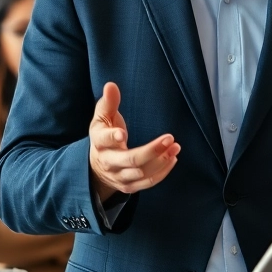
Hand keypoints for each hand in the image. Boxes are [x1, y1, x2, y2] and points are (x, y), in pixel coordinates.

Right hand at [88, 82, 180, 200]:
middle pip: (130, 160)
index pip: (104, 140)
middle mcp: (107, 162)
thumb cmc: (103, 135)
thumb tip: (111, 85)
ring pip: (142, 173)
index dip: (112, 137)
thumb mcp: (102, 117)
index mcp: (99, 142)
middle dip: (151, 150)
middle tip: (169, 138)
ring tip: (175, 146)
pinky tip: (172, 158)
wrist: (96, 166)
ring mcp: (118, 176)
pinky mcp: (129, 186)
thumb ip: (108, 102)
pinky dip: (162, 172)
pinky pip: (148, 183)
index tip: (122, 133)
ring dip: (161, 160)